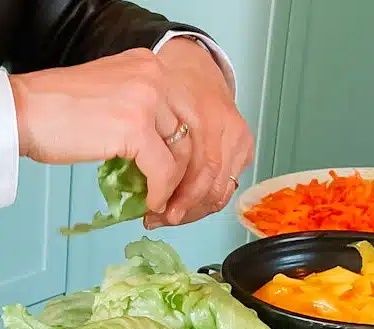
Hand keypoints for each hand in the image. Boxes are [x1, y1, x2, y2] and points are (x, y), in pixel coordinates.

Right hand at [9, 49, 186, 213]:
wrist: (21, 112)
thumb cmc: (52, 109)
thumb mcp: (107, 94)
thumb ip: (138, 111)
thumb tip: (159, 150)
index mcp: (148, 64)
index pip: (187, 109)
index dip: (188, 147)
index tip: (180, 173)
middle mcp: (153, 75)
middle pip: (191, 130)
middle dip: (187, 169)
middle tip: (177, 194)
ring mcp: (146, 100)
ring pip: (181, 152)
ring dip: (175, 184)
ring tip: (162, 202)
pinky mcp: (135, 128)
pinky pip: (163, 170)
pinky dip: (159, 191)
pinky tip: (149, 202)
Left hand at [146, 38, 254, 227]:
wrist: (191, 65)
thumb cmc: (164, 87)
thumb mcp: (143, 107)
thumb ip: (139, 142)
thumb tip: (129, 190)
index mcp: (201, 114)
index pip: (197, 169)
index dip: (173, 195)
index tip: (150, 211)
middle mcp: (225, 124)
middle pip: (210, 183)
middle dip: (183, 208)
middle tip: (158, 218)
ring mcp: (238, 134)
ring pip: (221, 189)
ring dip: (194, 209)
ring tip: (168, 215)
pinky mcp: (244, 144)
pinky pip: (227, 183)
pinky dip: (205, 199)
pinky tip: (185, 204)